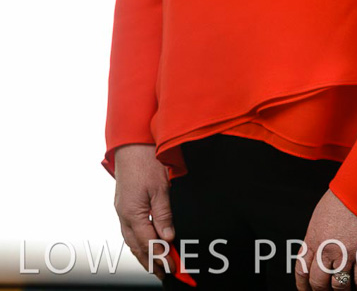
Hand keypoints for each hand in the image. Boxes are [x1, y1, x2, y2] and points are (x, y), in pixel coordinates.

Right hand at [114, 144, 176, 280]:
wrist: (131, 143)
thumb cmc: (145, 160)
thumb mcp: (160, 187)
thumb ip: (163, 213)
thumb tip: (167, 236)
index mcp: (132, 213)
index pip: (149, 243)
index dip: (161, 257)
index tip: (174, 267)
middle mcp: (123, 214)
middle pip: (137, 247)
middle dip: (151, 262)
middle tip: (164, 274)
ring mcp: (121, 210)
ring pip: (130, 241)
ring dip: (143, 255)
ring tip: (154, 267)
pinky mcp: (122, 204)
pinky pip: (128, 230)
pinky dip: (137, 242)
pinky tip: (143, 244)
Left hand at [295, 189, 356, 289]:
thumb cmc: (342, 197)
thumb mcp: (319, 216)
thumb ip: (316, 237)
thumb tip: (316, 253)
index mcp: (313, 238)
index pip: (302, 270)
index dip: (303, 285)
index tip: (306, 290)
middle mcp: (327, 249)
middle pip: (319, 283)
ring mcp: (346, 254)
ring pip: (340, 286)